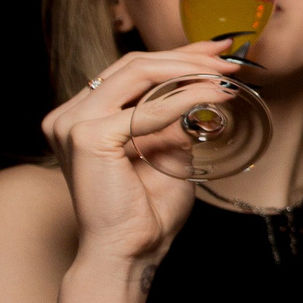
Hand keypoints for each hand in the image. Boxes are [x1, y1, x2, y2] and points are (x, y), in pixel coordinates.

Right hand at [40, 42, 240, 267]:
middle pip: (134, 65)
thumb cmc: (148, 210)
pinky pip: (145, 109)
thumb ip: (175, 122)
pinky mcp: (86, 137)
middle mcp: (70, 115)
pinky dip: (184, 100)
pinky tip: (215, 96)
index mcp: (84, 116)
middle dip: (188, 57)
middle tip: (231, 59)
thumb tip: (205, 93)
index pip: (133, 71)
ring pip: (138, 74)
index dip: (178, 56)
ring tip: (228, 75)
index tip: (218, 51)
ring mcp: (73, 123)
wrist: (130, 250)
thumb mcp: (168, 153)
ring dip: (190, 71)